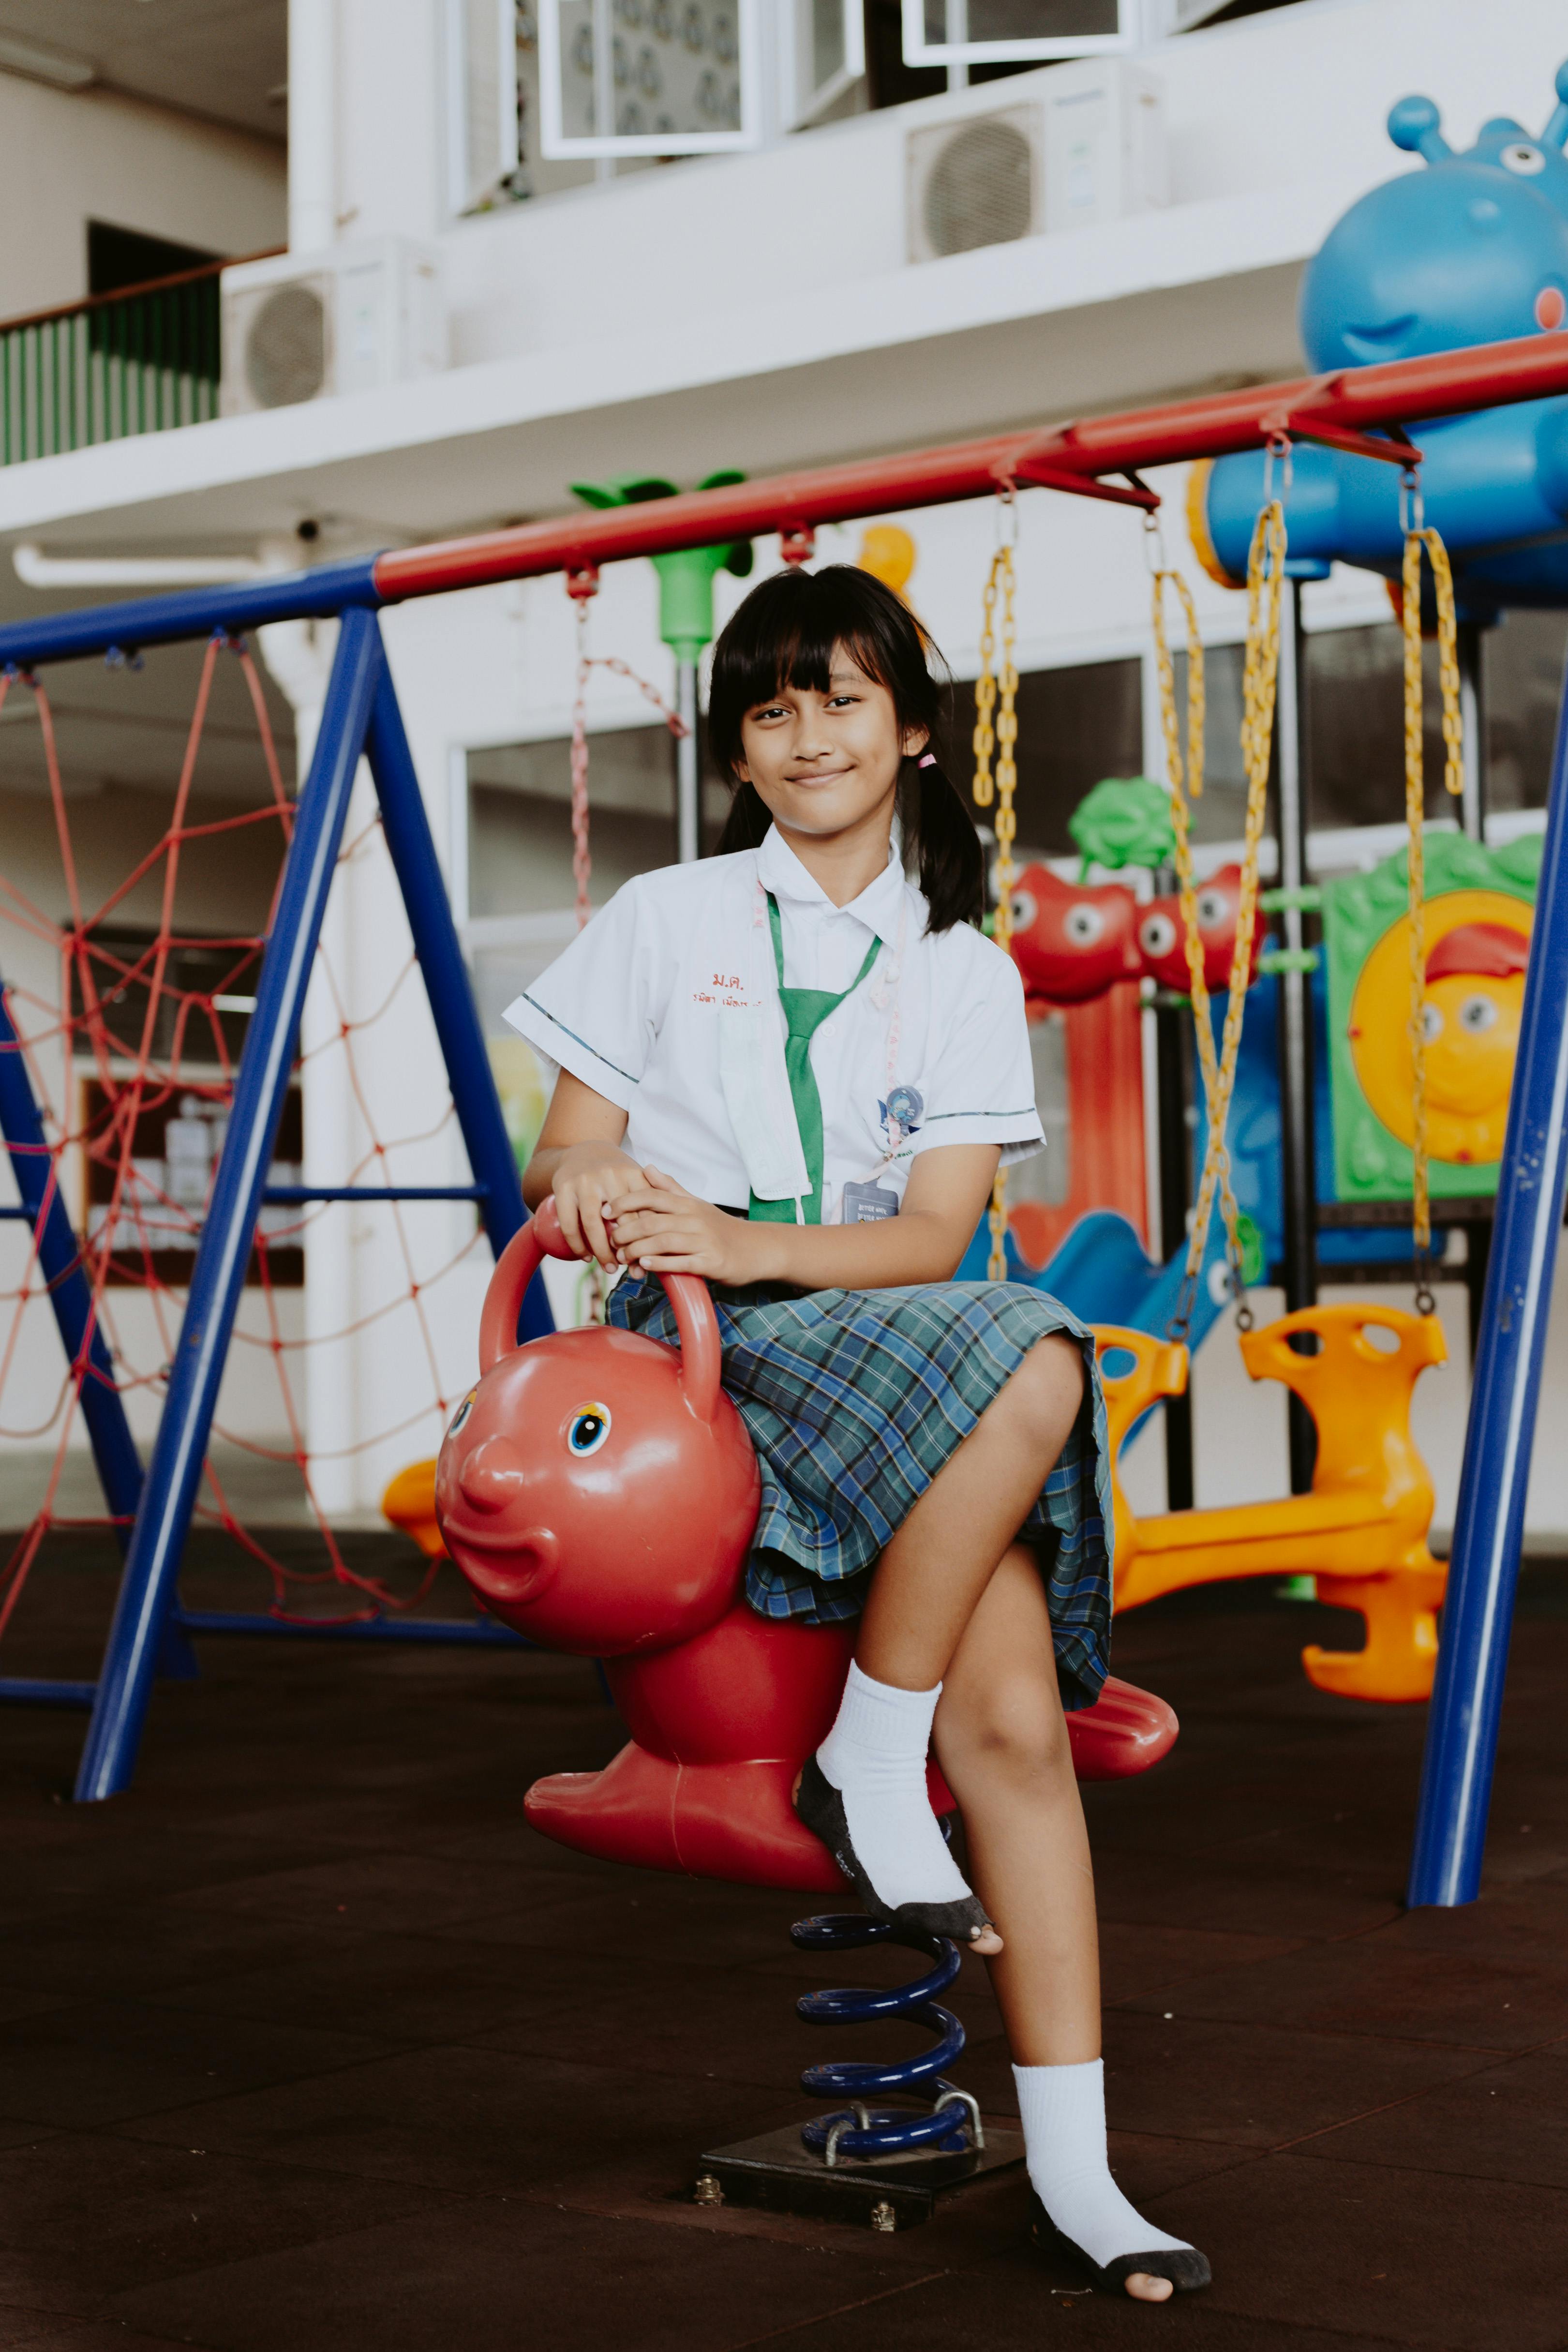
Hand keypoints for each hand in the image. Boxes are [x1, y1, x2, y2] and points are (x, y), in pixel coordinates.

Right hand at [550, 1142, 651, 1263]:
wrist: (583, 1149)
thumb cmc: (616, 1174)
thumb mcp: (638, 1180)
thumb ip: (653, 1207)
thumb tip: (659, 1252)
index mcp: (633, 1174)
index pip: (645, 1212)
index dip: (648, 1239)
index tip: (648, 1259)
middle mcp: (610, 1175)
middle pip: (622, 1221)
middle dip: (628, 1250)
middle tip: (631, 1269)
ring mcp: (585, 1181)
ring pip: (593, 1224)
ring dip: (602, 1252)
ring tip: (609, 1268)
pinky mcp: (563, 1187)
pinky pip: (569, 1223)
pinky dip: (577, 1245)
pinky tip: (585, 1257)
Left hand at [606, 1166, 766, 1284]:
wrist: (756, 1249)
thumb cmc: (721, 1228)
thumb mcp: (696, 1203)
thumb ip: (670, 1188)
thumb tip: (647, 1167)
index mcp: (688, 1204)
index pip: (651, 1196)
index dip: (624, 1202)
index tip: (605, 1211)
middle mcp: (694, 1219)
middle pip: (651, 1221)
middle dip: (625, 1231)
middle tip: (610, 1240)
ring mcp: (703, 1241)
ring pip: (662, 1242)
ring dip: (637, 1250)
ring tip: (623, 1257)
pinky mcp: (710, 1262)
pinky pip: (680, 1262)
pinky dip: (660, 1264)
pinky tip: (645, 1266)